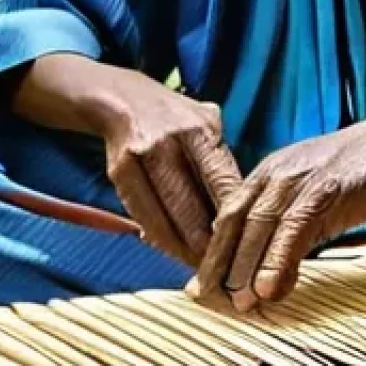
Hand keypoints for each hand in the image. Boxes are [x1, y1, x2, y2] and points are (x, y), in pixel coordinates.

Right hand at [102, 75, 242, 266]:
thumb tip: (246, 204)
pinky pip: (142, 215)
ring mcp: (142, 157)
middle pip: (191, 206)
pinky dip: (159, 238)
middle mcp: (170, 142)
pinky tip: (172, 249)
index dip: (232, 218)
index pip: (222, 181)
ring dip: (183, 248)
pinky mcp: (119, 171)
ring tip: (200, 266)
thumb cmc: (179, 118)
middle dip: (208, 243)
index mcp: (201, 130)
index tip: (244, 244)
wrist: (125, 98)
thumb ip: (224, 159)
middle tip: (224, 267)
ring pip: (165, 217)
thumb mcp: (208, 123)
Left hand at [191, 118, 365, 309]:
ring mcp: (299, 181)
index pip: (228, 215)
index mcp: (267, 173)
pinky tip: (270, 287)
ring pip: (259, 226)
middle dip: (219, 263)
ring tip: (240, 302)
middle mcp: (275, 174)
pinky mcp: (324, 191)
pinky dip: (278, 260)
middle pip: (235, 221)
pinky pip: (293, 229)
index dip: (212, 251)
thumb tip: (263, 270)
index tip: (200, 285)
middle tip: (208, 299)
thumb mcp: (306, 193)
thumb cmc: (350, 175)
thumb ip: (283, 224)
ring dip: (245, 267)